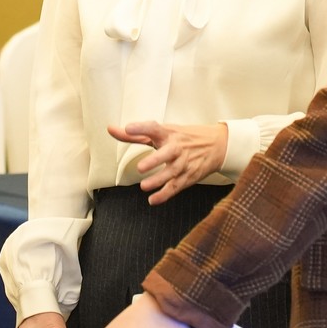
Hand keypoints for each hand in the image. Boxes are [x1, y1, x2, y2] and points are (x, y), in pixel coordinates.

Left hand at [108, 121, 228, 204]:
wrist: (216, 145)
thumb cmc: (183, 137)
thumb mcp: (161, 132)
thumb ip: (135, 134)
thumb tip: (110, 129)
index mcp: (168, 133)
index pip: (154, 128)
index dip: (141, 127)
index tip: (128, 128)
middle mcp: (177, 147)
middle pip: (167, 153)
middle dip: (154, 160)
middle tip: (140, 167)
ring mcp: (184, 163)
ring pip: (172, 173)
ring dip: (158, 180)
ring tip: (144, 187)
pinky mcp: (189, 176)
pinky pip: (176, 187)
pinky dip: (165, 194)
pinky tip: (153, 200)